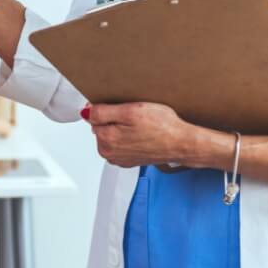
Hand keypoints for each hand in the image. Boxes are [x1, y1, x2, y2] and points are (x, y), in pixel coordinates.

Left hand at [84, 101, 228, 168]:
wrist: (181, 143)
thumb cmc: (162, 127)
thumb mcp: (131, 111)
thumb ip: (103, 112)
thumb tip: (85, 113)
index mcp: (106, 140)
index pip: (94, 116)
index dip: (109, 108)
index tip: (123, 108)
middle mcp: (109, 153)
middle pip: (102, 126)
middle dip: (114, 119)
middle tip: (134, 117)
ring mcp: (119, 158)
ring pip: (112, 134)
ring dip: (121, 128)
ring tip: (140, 126)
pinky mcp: (128, 160)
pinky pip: (121, 143)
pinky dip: (128, 137)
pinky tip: (142, 134)